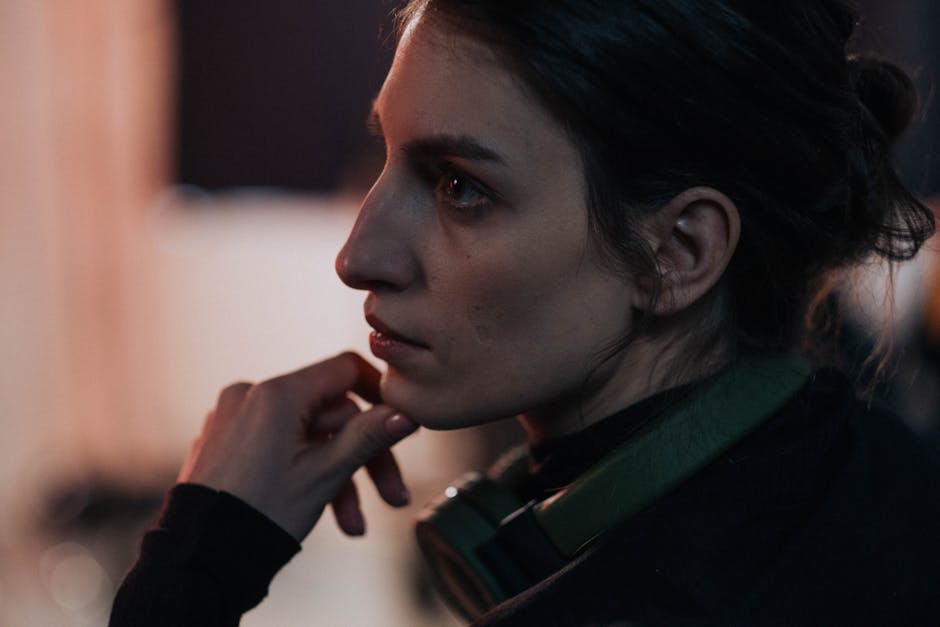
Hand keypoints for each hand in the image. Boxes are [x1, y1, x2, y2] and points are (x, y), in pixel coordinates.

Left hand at [177, 352, 418, 541]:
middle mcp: (251, 396)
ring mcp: (234, 418)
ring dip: (336, 477)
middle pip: (330, 414)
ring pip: (307, 436)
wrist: (199, 561)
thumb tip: (408, 413)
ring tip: (354, 525)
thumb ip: (369, 437)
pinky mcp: (225, 441)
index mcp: (276, 394)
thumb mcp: (326, 475)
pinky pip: (279, 446)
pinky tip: (322, 512)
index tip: (401, 420)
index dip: (379, 393)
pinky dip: (304, 473)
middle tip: (392, 496)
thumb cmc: (260, 515)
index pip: (344, 370)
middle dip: (362, 458)